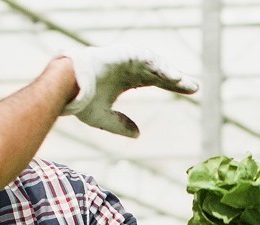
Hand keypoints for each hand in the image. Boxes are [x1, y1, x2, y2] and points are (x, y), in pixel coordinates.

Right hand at [59, 45, 199, 136]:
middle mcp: (128, 67)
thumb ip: (120, 125)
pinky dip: (159, 65)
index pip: (156, 81)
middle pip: (160, 72)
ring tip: (184, 83)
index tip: (190, 91)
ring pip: (155, 63)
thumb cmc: (80, 101)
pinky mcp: (122, 53)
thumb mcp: (103, 118)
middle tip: (195, 87)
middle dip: (177, 79)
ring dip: (170, 72)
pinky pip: (146, 57)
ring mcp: (126, 59)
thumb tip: (138, 135)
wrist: (64, 88)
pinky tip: (171, 76)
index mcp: (126, 79)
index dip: (173, 85)